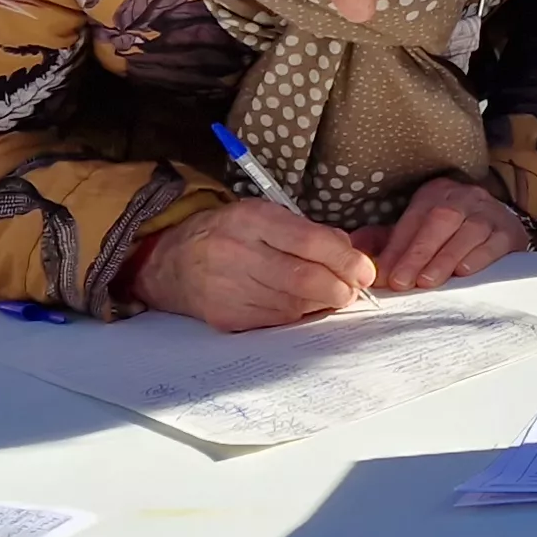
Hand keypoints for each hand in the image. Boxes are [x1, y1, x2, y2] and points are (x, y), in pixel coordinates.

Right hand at [133, 198, 377, 330]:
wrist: (172, 263)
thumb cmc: (229, 234)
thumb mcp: (264, 216)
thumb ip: (308, 232)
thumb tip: (351, 255)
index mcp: (250, 219)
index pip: (310, 242)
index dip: (345, 259)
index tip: (364, 269)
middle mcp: (236, 253)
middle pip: (305, 279)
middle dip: (340, 288)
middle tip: (353, 289)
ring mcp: (228, 288)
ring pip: (294, 305)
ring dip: (322, 303)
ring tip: (329, 294)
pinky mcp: (225, 316)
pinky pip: (276, 320)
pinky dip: (298, 314)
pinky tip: (301, 305)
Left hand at [352, 176, 526, 291]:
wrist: (501, 228)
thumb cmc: (451, 236)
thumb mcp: (418, 232)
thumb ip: (388, 242)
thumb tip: (356, 247)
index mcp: (437, 194)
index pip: (414, 219)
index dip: (398, 248)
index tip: (384, 276)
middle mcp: (465, 197)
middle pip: (442, 219)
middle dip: (420, 252)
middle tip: (403, 282)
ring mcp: (490, 213)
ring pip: (469, 230)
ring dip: (446, 257)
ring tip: (428, 281)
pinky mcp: (510, 232)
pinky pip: (496, 242)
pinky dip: (479, 257)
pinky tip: (464, 272)